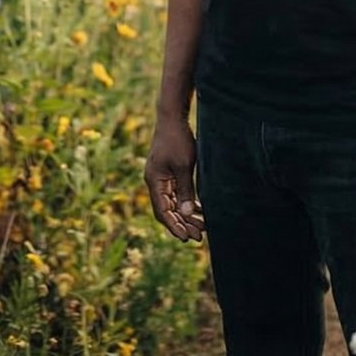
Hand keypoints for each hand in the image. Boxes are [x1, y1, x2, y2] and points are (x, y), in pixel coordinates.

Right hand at [144, 116, 204, 241]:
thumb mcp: (184, 166)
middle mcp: (155, 182)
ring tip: (202, 226)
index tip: (186, 238)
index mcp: (154, 181)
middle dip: (182, 224)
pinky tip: (199, 210)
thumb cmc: (178, 139)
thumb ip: (185, 190)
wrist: (172, 117)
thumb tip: (186, 213)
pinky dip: (186, 203)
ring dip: (185, 215)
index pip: (162, 211)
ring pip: (172, 203)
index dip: (174, 226)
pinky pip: (176, 193)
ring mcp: (161, 177)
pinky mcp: (168, 172)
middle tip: (199, 237)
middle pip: (167, 210)